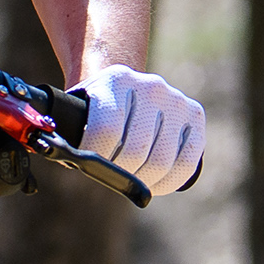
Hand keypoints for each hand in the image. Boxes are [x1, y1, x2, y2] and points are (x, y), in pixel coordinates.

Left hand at [76, 65, 203, 190]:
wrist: (126, 89)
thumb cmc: (97, 110)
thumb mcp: (81, 112)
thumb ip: (73, 134)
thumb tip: (69, 161)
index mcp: (116, 80)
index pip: (106, 130)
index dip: (96, 156)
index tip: (88, 163)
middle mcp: (150, 86)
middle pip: (136, 150)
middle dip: (121, 172)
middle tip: (113, 175)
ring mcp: (175, 99)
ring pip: (161, 161)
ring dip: (143, 181)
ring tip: (132, 180)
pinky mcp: (195, 114)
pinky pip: (187, 162)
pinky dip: (168, 183)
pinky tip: (155, 184)